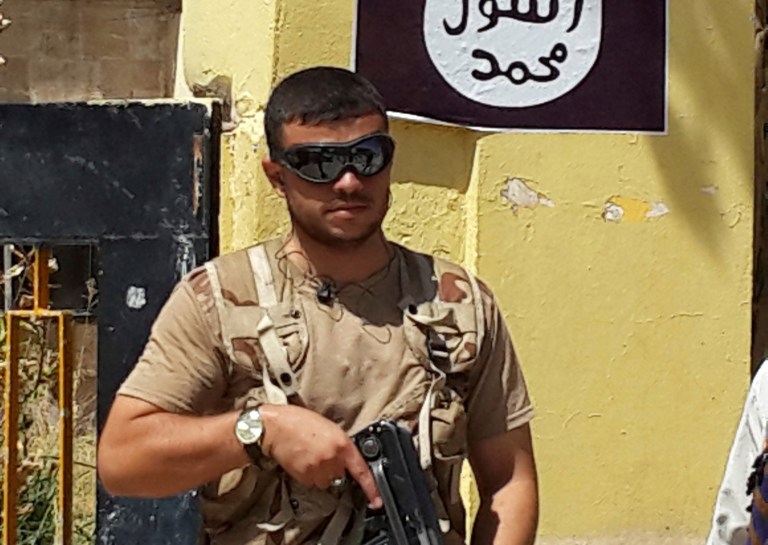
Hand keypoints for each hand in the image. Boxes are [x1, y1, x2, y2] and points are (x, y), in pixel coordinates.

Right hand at [258, 404, 382, 508]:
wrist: (274, 428)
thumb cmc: (298, 421)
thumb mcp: (328, 426)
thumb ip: (340, 444)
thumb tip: (345, 457)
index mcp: (341, 443)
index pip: (361, 470)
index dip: (371, 487)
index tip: (377, 500)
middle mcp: (332, 459)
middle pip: (340, 475)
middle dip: (334, 468)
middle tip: (321, 453)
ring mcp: (318, 470)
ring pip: (326, 481)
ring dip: (321, 473)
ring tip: (310, 455)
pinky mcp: (305, 477)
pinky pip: (313, 483)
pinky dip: (310, 475)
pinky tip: (303, 460)